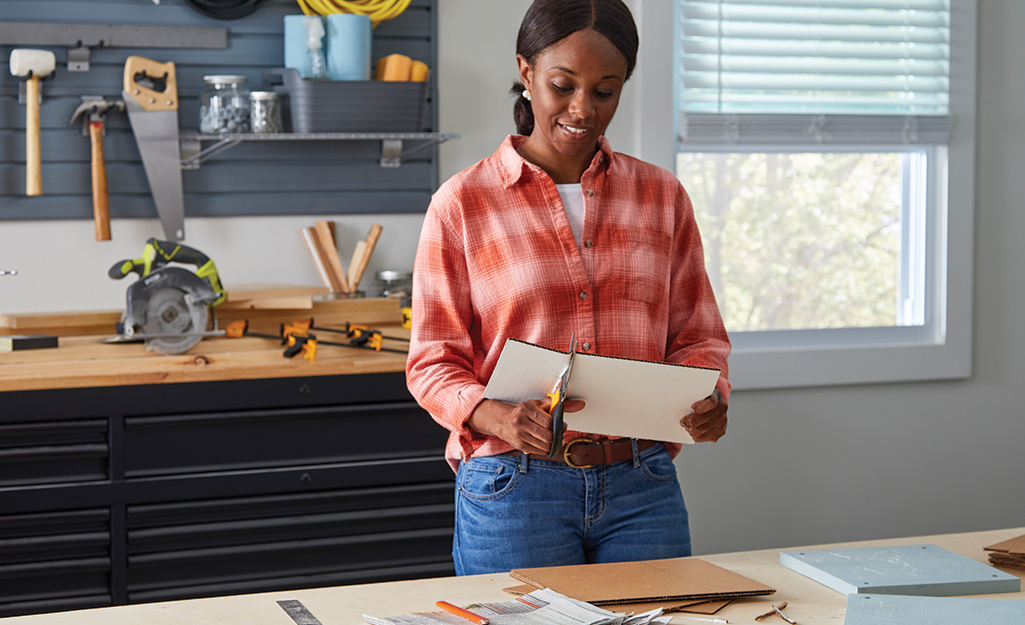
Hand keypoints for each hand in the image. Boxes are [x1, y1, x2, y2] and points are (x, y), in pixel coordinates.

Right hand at [468, 398, 584, 454]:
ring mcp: (519, 435)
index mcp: (525, 409)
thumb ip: (558, 404)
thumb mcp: (539, 404)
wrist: (504, 422)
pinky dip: (546, 449)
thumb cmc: (524, 412)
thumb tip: (580, 404)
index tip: (562, 425)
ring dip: (553, 444)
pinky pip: (539, 450)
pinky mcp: (519, 445)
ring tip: (554, 439)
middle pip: (547, 436)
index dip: (558, 425)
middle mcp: (519, 422)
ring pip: (544, 445)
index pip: (548, 422)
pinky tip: (546, 443)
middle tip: (560, 433)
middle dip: (557, 436)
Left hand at [681, 389, 727, 442]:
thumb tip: (686, 409)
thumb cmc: (702, 399)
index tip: (692, 409)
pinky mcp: (720, 432)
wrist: (715, 407)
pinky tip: (693, 431)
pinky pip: (702, 437)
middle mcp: (722, 409)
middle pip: (702, 419)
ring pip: (699, 430)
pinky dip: (695, 436)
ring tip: (687, 426)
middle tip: (683, 421)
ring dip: (690, 429)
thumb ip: (693, 398)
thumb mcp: (699, 394)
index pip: (711, 403)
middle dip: (688, 421)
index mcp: (716, 396)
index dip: (700, 407)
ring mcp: (722, 421)